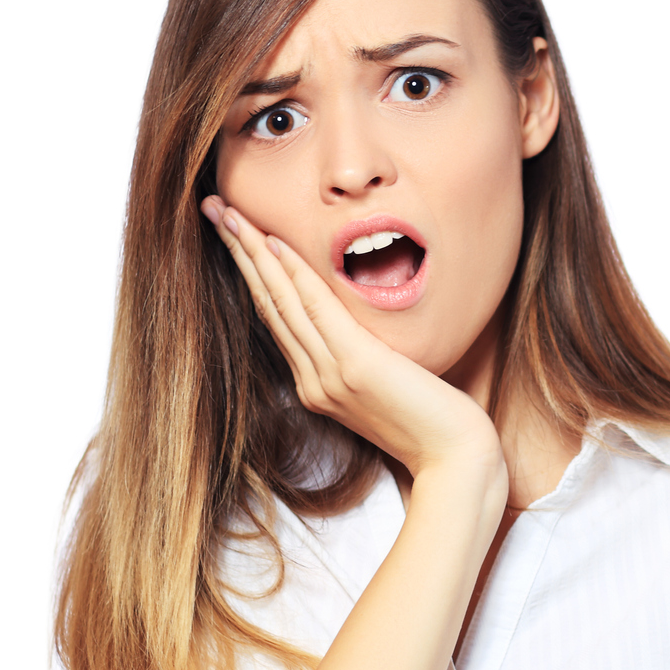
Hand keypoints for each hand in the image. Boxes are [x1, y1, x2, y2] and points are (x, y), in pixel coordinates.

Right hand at [203, 196, 504, 484]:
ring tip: (228, 214)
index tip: (234, 234)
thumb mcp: (388, 387)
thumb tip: (361, 328)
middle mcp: (313, 381)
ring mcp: (329, 376)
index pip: (277, 319)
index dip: (252, 274)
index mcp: (317, 386)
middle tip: (213, 208)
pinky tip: (273, 244)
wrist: (456, 461)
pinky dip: (292, 275)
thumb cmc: (433, 425)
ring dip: (252, 253)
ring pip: (280, 302)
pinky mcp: (354, 367)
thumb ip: (364, 360)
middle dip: (238, 253)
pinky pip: (315, 311)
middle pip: (267, 304)